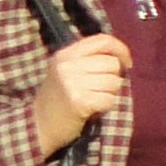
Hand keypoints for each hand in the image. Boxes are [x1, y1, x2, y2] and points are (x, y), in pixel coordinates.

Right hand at [29, 32, 132, 150]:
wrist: (38, 125)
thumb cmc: (58, 98)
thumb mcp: (66, 70)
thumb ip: (88, 59)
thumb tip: (121, 56)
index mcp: (65, 54)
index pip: (103, 40)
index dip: (120, 49)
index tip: (126, 62)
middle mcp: (67, 65)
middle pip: (112, 63)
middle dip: (114, 77)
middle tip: (100, 88)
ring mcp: (72, 83)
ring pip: (114, 82)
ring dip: (109, 93)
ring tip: (93, 98)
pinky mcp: (79, 101)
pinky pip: (109, 99)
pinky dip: (106, 106)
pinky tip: (92, 109)